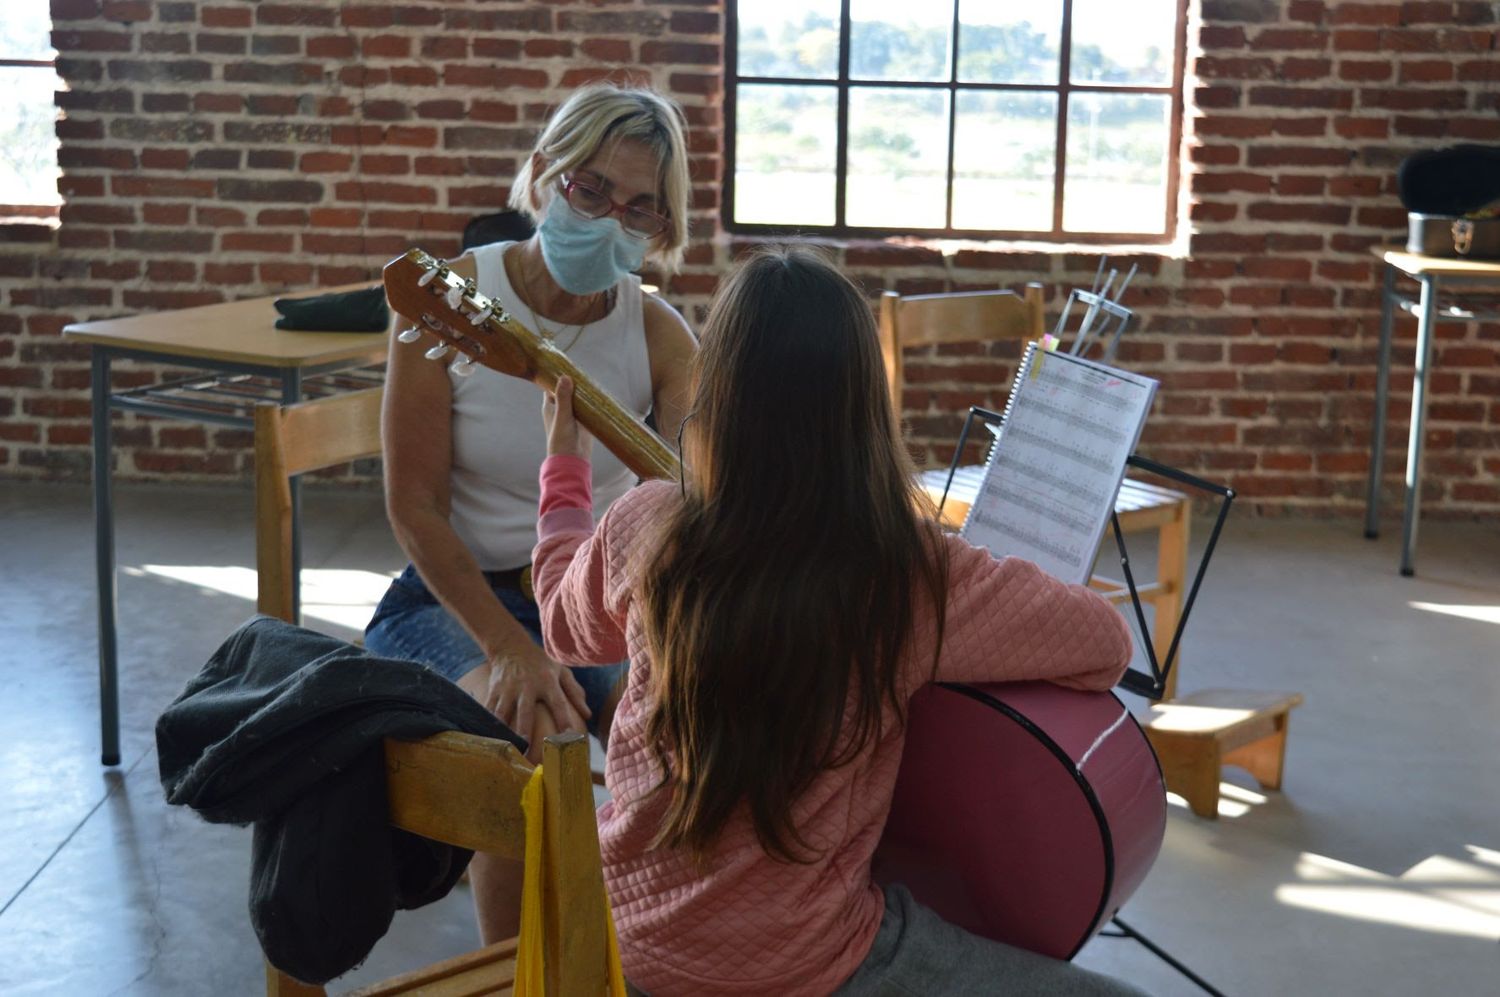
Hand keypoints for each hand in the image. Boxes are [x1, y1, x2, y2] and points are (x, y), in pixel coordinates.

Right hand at [468, 639, 590, 743]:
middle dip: (524, 731)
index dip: (563, 719)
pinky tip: (488, 740)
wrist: (511, 646)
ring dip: (503, 732)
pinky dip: (487, 725)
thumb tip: (588, 715)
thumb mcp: (561, 671)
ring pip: (503, 714)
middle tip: (526, 751)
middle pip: (525, 712)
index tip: (567, 737)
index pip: (558, 703)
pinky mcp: (494, 690)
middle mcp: (527, 686)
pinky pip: (489, 710)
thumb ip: (574, 692)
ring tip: (506, 751)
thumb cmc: (541, 662)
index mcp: (547, 681)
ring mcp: (508, 688)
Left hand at [542, 375, 593, 459]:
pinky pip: (588, 408)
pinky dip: (592, 402)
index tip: (566, 365)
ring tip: (593, 380)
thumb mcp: (563, 416)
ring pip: (579, 398)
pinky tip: (600, 395)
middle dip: (574, 382)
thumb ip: (564, 397)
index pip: (551, 386)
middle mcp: (561, 409)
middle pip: (567, 390)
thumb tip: (565, 377)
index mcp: (550, 406)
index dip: (557, 376)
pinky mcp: (584, 421)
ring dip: (584, 392)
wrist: (572, 460)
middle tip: (584, 371)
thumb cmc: (561, 439)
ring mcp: (573, 415)